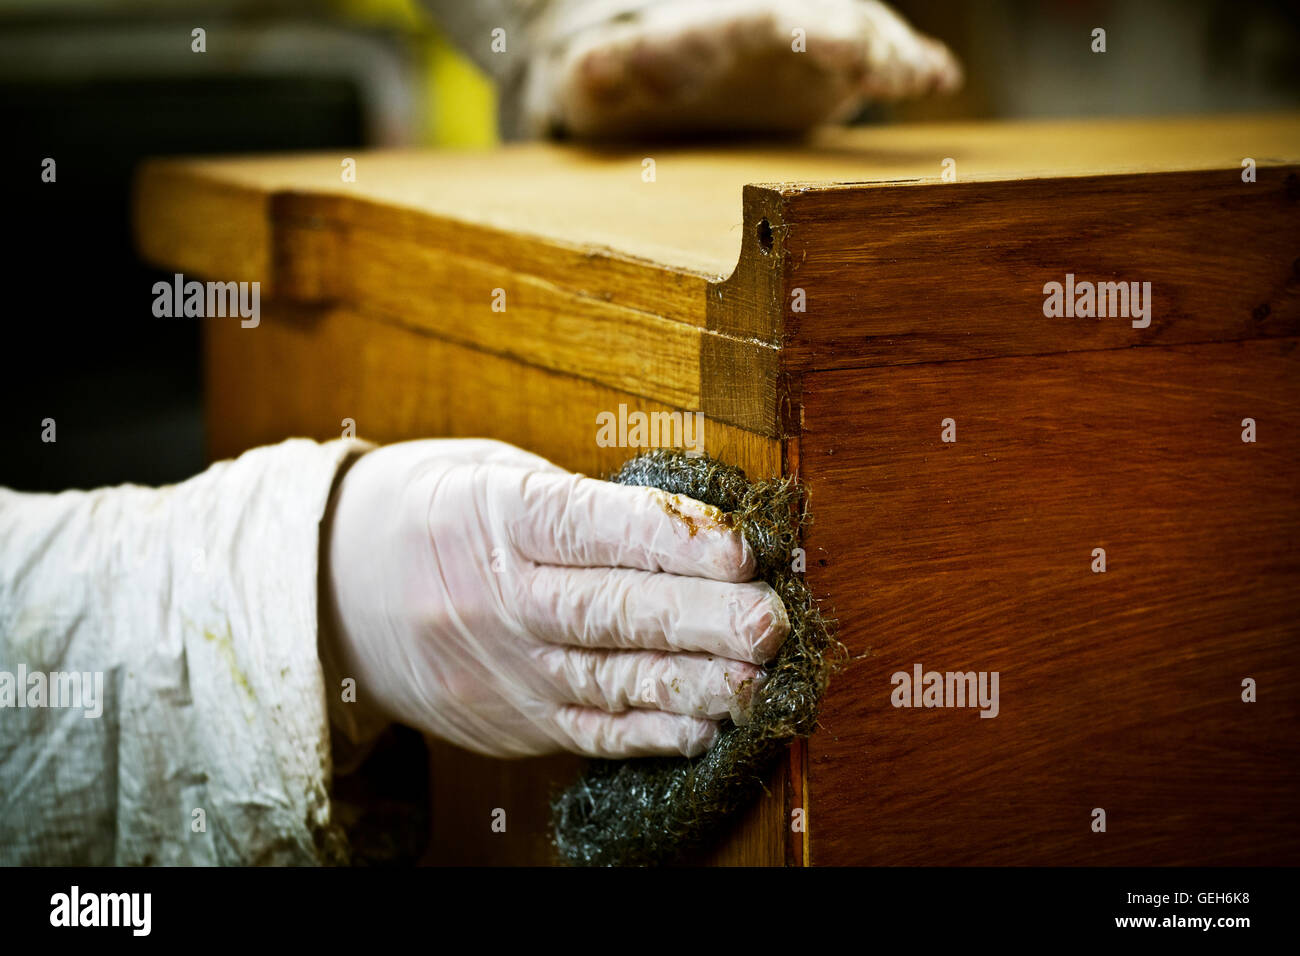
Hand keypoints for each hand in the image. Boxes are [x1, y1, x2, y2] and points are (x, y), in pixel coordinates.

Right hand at [320, 439, 788, 758]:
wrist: (333, 593)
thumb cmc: (431, 512)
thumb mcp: (486, 473)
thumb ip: (574, 504)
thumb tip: (686, 529)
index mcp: (489, 516)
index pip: (587, 527)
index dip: (666, 538)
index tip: (739, 547)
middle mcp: (492, 598)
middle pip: (606, 611)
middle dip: (697, 619)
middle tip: (769, 623)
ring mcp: (499, 669)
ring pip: (606, 680)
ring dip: (690, 684)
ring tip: (755, 680)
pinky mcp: (508, 720)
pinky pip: (586, 731)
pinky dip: (647, 733)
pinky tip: (702, 726)